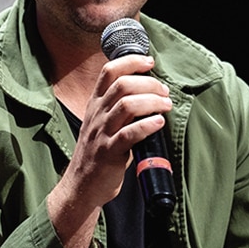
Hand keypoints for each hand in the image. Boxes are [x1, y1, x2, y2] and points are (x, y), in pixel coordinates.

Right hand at [47, 54, 171, 247]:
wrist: (81, 186)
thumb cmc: (98, 153)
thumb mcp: (102, 124)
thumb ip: (119, 107)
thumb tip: (149, 90)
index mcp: (95, 105)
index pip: (109, 71)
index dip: (131, 61)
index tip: (149, 62)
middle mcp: (97, 115)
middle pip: (122, 85)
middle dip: (148, 83)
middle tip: (164, 92)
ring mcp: (101, 133)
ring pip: (126, 105)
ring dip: (151, 101)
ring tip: (166, 105)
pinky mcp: (109, 153)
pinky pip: (129, 134)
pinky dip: (147, 125)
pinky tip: (159, 122)